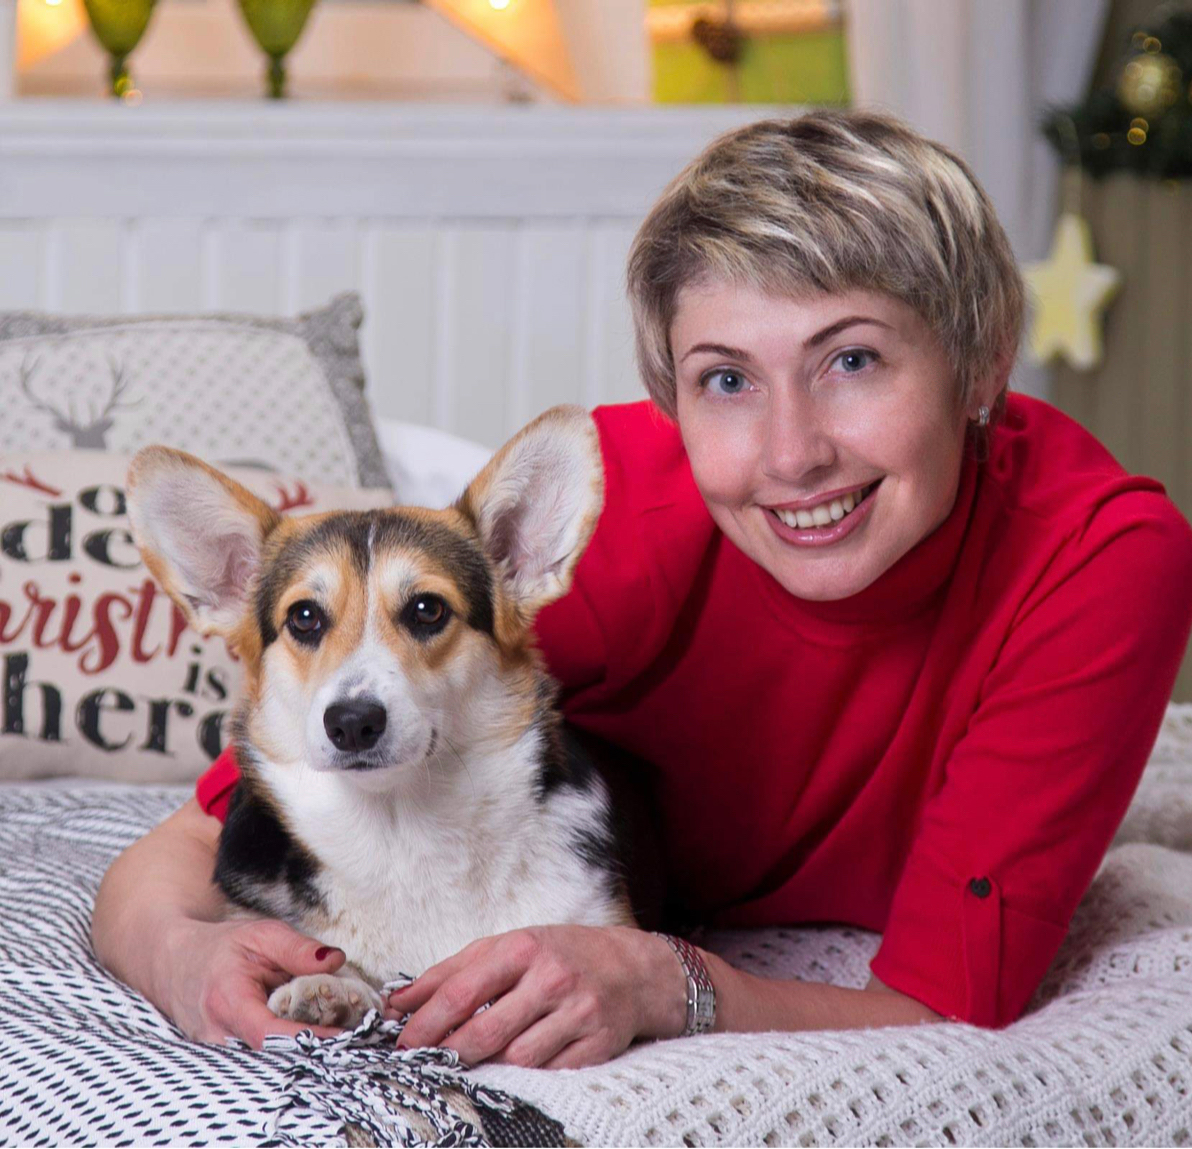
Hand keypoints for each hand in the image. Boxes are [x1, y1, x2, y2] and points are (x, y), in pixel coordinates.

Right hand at [158, 916, 350, 1048]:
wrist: (175, 963)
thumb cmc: (221, 948)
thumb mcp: (261, 935)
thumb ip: (298, 948)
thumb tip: (336, 961)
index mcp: (228, 1001)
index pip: (270, 1034)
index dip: (306, 1039)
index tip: (341, 1037)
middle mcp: (219, 1036)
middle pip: (271, 1057)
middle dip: (310, 1049)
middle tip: (350, 1034)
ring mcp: (217, 1053)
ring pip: (266, 1064)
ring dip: (300, 1052)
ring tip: (335, 1034)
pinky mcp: (224, 1059)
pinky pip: (260, 1062)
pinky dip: (286, 1052)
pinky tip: (310, 1037)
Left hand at [385, 925, 687, 1068]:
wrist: (633, 968)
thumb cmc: (558, 955)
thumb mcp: (505, 948)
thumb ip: (450, 973)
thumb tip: (396, 1004)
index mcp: (523, 948)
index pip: (461, 992)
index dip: (426, 1024)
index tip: (402, 1043)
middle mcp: (551, 977)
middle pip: (486, 1032)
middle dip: (451, 1053)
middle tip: (431, 1062)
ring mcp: (578, 1011)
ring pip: (517, 1058)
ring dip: (492, 1065)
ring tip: (480, 1059)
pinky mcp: (599, 1043)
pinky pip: (550, 1073)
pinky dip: (530, 1074)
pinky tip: (521, 1063)